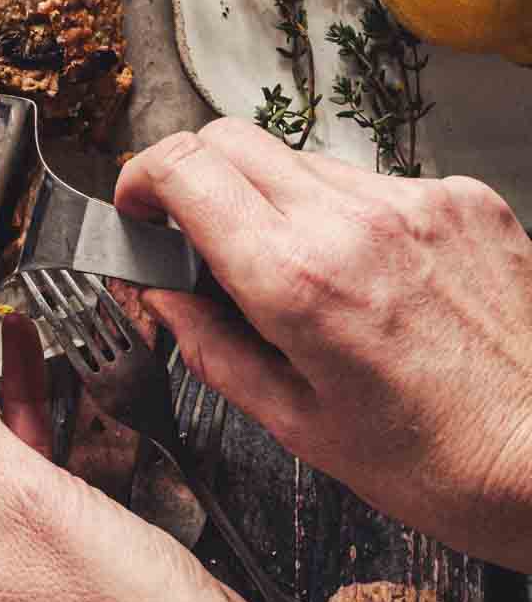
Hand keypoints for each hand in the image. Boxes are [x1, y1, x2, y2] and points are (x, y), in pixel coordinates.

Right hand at [116, 118, 531, 568]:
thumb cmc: (439, 464)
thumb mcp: (295, 424)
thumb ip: (209, 343)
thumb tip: (161, 292)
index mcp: (299, 280)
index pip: (185, 169)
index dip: (142, 179)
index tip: (138, 209)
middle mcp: (354, 221)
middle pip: (231, 137)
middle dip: (195, 177)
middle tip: (195, 234)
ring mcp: (414, 201)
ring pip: (300, 159)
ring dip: (275, 200)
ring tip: (299, 277)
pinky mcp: (461, 197)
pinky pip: (372, 183)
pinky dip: (348, 216)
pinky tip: (372, 280)